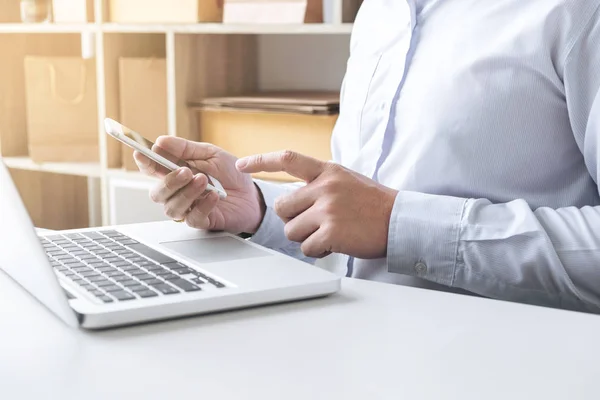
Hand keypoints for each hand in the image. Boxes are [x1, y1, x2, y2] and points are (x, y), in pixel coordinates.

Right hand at [134, 136, 264, 233]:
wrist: (252, 193)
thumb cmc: (230, 174)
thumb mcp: (211, 154)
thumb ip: (186, 149)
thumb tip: (160, 141)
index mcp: (175, 173)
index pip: (151, 169)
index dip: (144, 163)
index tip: (141, 154)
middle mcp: (177, 192)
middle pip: (157, 193)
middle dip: (169, 182)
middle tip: (186, 171)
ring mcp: (188, 208)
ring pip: (172, 208)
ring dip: (187, 193)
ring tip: (204, 181)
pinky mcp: (201, 221)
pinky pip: (193, 218)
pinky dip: (203, 205)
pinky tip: (214, 196)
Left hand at [236, 151, 397, 258]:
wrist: (399, 219)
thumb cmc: (373, 203)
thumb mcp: (345, 180)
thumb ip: (319, 183)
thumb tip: (293, 195)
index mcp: (326, 171)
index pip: (286, 159)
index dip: (260, 161)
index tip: (240, 165)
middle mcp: (324, 187)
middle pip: (283, 206)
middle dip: (294, 219)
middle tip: (315, 222)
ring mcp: (328, 209)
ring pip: (291, 230)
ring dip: (306, 236)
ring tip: (329, 232)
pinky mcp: (332, 231)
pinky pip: (306, 247)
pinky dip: (318, 250)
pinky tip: (335, 243)